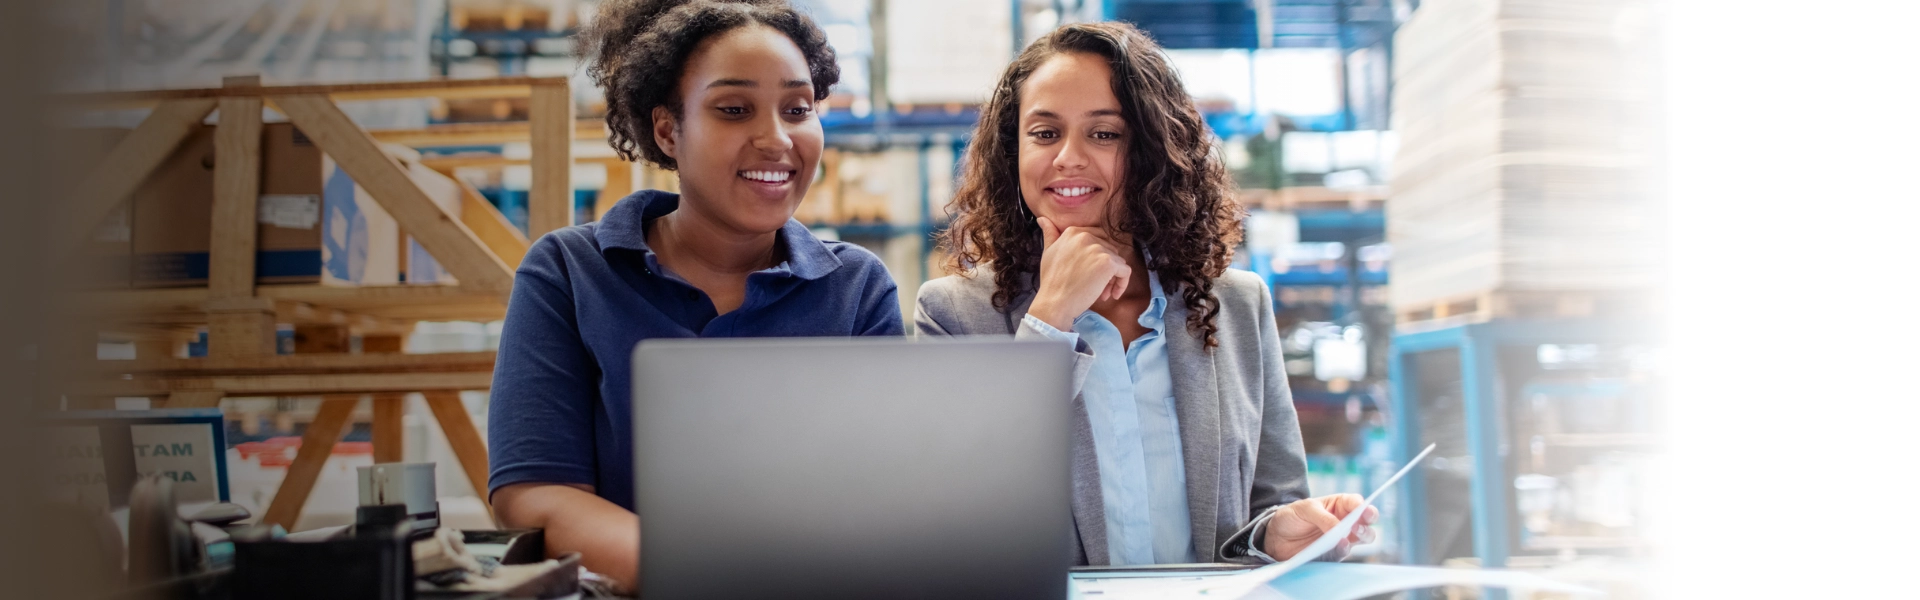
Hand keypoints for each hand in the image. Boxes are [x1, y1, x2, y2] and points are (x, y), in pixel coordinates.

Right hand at [1026, 217, 1130, 330]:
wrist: (1054, 302)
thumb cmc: (1051, 281)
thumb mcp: (1048, 253)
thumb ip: (1050, 234)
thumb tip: (1042, 219)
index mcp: (1073, 232)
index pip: (1098, 239)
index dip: (1097, 257)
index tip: (1090, 272)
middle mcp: (1086, 236)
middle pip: (1109, 250)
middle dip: (1105, 268)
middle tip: (1096, 286)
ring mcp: (1098, 249)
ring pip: (1118, 261)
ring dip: (1112, 278)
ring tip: (1101, 293)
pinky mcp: (1107, 263)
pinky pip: (1125, 271)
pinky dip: (1122, 284)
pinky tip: (1112, 295)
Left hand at [1260, 494, 1378, 561]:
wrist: (1276, 537)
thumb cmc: (1292, 517)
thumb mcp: (1304, 509)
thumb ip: (1323, 517)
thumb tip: (1341, 530)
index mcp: (1339, 504)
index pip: (1357, 503)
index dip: (1363, 506)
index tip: (1362, 510)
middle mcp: (1345, 521)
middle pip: (1367, 521)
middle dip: (1368, 521)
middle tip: (1359, 524)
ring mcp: (1342, 538)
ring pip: (1364, 538)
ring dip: (1363, 535)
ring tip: (1354, 533)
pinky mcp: (1334, 553)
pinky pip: (1345, 552)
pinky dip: (1344, 549)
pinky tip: (1341, 544)